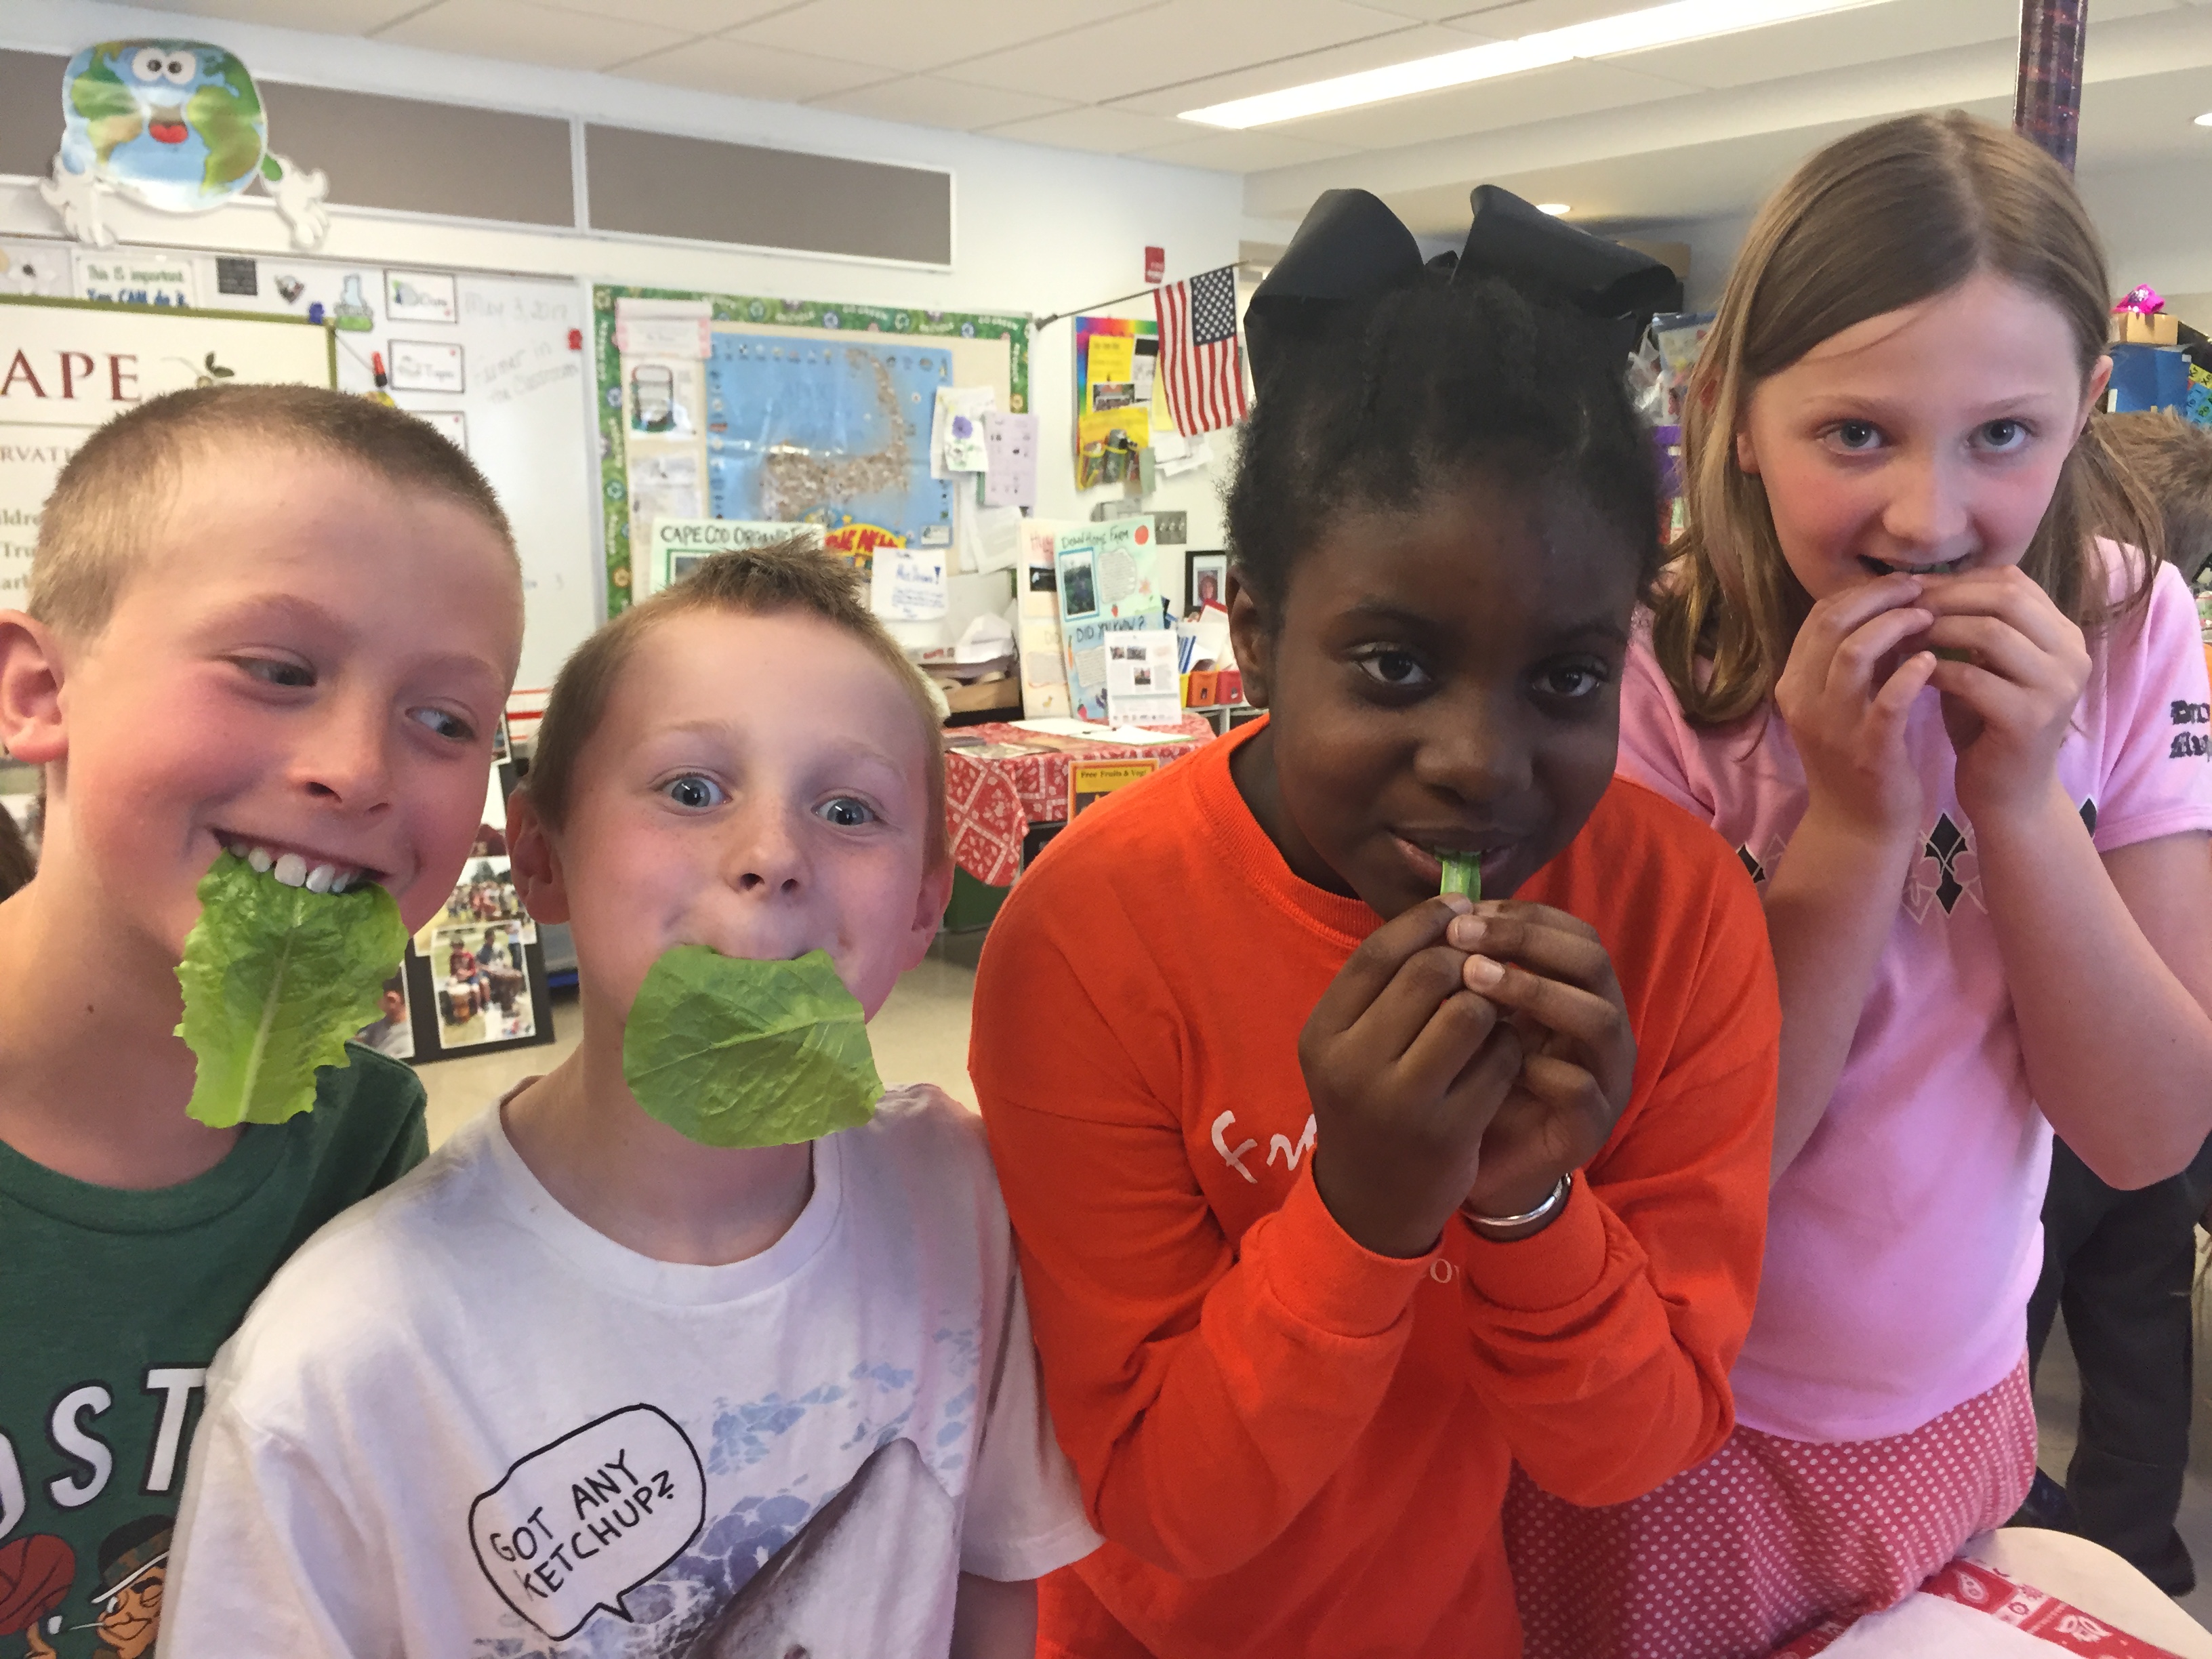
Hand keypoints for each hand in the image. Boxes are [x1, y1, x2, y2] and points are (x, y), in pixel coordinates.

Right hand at [1300, 895, 1523, 1257]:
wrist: (1372, 1200)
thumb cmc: (1368, 1102)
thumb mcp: (1351, 1044)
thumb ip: (1385, 986)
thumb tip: (1451, 912)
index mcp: (1322, 1035)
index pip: (1377, 954)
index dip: (1424, 920)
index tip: (1459, 908)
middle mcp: (1352, 1067)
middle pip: (1429, 974)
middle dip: (1467, 960)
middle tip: (1483, 966)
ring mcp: (1400, 1102)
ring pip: (1470, 1011)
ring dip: (1491, 1004)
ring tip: (1489, 1017)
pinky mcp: (1448, 1132)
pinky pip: (1500, 1060)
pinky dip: (1509, 1049)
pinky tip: (1499, 1060)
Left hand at [1447, 903, 1635, 1222]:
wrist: (1485, 1165)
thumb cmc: (1474, 1080)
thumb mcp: (1471, 1017)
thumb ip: (1471, 973)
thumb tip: (1442, 913)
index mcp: (1579, 993)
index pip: (1571, 932)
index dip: (1522, 914)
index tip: (1463, 911)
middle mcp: (1603, 1028)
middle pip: (1592, 961)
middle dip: (1527, 940)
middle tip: (1464, 936)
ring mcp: (1605, 1078)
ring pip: (1598, 1019)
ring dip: (1535, 991)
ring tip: (1473, 979)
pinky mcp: (1591, 1127)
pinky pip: (1581, 1089)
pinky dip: (1540, 1069)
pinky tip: (1494, 1057)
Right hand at [1774, 573, 1935, 846]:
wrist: (1858, 827)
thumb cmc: (1858, 758)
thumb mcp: (1841, 703)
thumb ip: (1854, 661)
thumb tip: (1888, 606)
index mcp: (1794, 684)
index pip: (1820, 616)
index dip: (1862, 592)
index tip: (1903, 585)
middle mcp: (1804, 700)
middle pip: (1833, 623)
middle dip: (1880, 597)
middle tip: (1920, 590)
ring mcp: (1831, 726)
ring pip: (1854, 652)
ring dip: (1896, 626)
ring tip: (1929, 619)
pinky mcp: (1866, 750)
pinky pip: (1888, 701)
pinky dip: (1911, 674)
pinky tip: (1932, 662)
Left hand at [1918, 568, 2087, 823]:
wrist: (2008, 795)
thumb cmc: (1986, 726)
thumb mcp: (1983, 667)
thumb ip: (1969, 626)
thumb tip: (1917, 584)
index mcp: (2063, 635)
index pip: (2012, 581)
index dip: (1958, 580)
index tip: (1911, 588)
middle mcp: (2072, 655)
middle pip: (2006, 597)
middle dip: (1946, 598)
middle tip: (1901, 607)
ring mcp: (2056, 687)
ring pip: (1991, 633)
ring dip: (1937, 630)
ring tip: (1900, 636)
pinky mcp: (2030, 719)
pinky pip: (1973, 678)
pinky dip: (1934, 671)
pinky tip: (1908, 675)